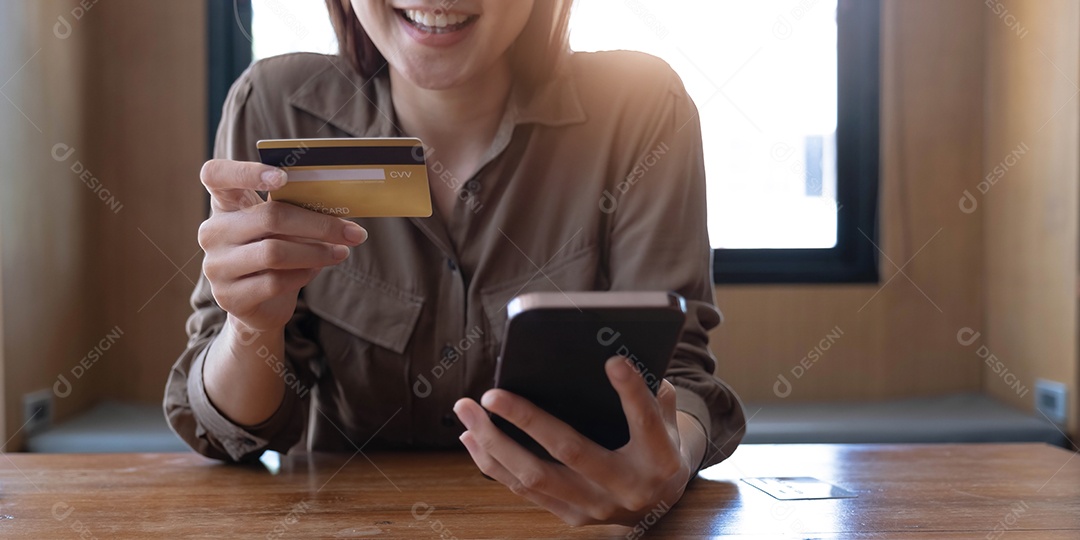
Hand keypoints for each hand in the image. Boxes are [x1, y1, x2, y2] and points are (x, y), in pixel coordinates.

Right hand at [197, 159, 367, 332]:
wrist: (261, 305)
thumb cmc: (274, 252)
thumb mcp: (281, 228)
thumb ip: (295, 211)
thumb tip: (337, 209)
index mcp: (224, 205)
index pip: (216, 175)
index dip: (246, 171)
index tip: (283, 177)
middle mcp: (212, 232)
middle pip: (269, 217)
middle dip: (318, 224)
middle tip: (353, 232)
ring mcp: (216, 266)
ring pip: (274, 252)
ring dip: (317, 252)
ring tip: (341, 252)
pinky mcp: (229, 296)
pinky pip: (275, 281)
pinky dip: (303, 274)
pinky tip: (316, 269)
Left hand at [453, 356, 702, 526]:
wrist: (662, 505)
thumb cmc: (659, 449)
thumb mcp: (668, 421)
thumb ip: (653, 393)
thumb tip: (624, 357)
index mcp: (660, 458)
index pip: (644, 421)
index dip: (631, 391)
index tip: (613, 360)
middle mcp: (627, 487)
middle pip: (570, 451)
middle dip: (526, 420)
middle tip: (492, 394)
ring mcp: (596, 506)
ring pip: (535, 475)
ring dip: (493, 442)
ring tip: (466, 410)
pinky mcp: (573, 517)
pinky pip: (525, 490)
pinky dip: (494, 464)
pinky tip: (471, 437)